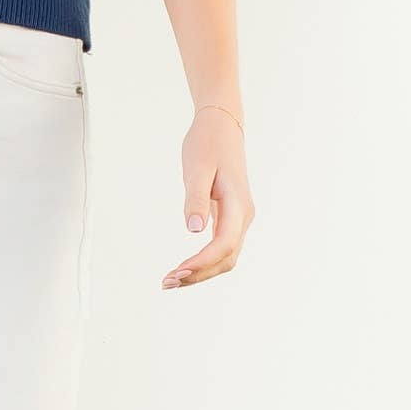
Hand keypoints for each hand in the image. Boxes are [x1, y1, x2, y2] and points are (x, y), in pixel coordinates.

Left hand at [162, 107, 254, 288]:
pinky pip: (221, 247)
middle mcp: (244, 216)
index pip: (223, 244)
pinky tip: (184, 268)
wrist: (222, 126)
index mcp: (239, 204)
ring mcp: (239, 218)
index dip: (201, 262)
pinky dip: (204, 261)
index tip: (177, 271)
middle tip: (166, 283)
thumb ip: (195, 198)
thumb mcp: (197, 167)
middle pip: (226, 258)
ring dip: (201, 272)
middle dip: (198, 275)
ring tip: (171, 280)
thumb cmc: (207, 144)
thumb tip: (194, 231)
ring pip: (225, 257)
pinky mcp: (230, 217)